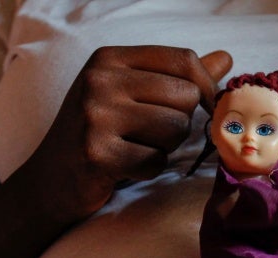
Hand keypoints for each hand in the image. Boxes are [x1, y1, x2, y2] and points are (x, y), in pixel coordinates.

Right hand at [22, 46, 232, 221]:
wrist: (51, 179)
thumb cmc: (99, 132)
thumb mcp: (131, 94)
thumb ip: (177, 76)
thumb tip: (225, 59)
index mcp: (110, 58)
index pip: (184, 60)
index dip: (207, 87)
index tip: (207, 107)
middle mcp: (99, 80)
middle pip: (185, 97)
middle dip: (179, 122)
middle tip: (149, 134)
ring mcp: (95, 116)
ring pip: (175, 130)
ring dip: (164, 147)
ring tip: (135, 148)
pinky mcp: (97, 153)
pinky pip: (155, 161)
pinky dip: (148, 169)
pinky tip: (125, 167)